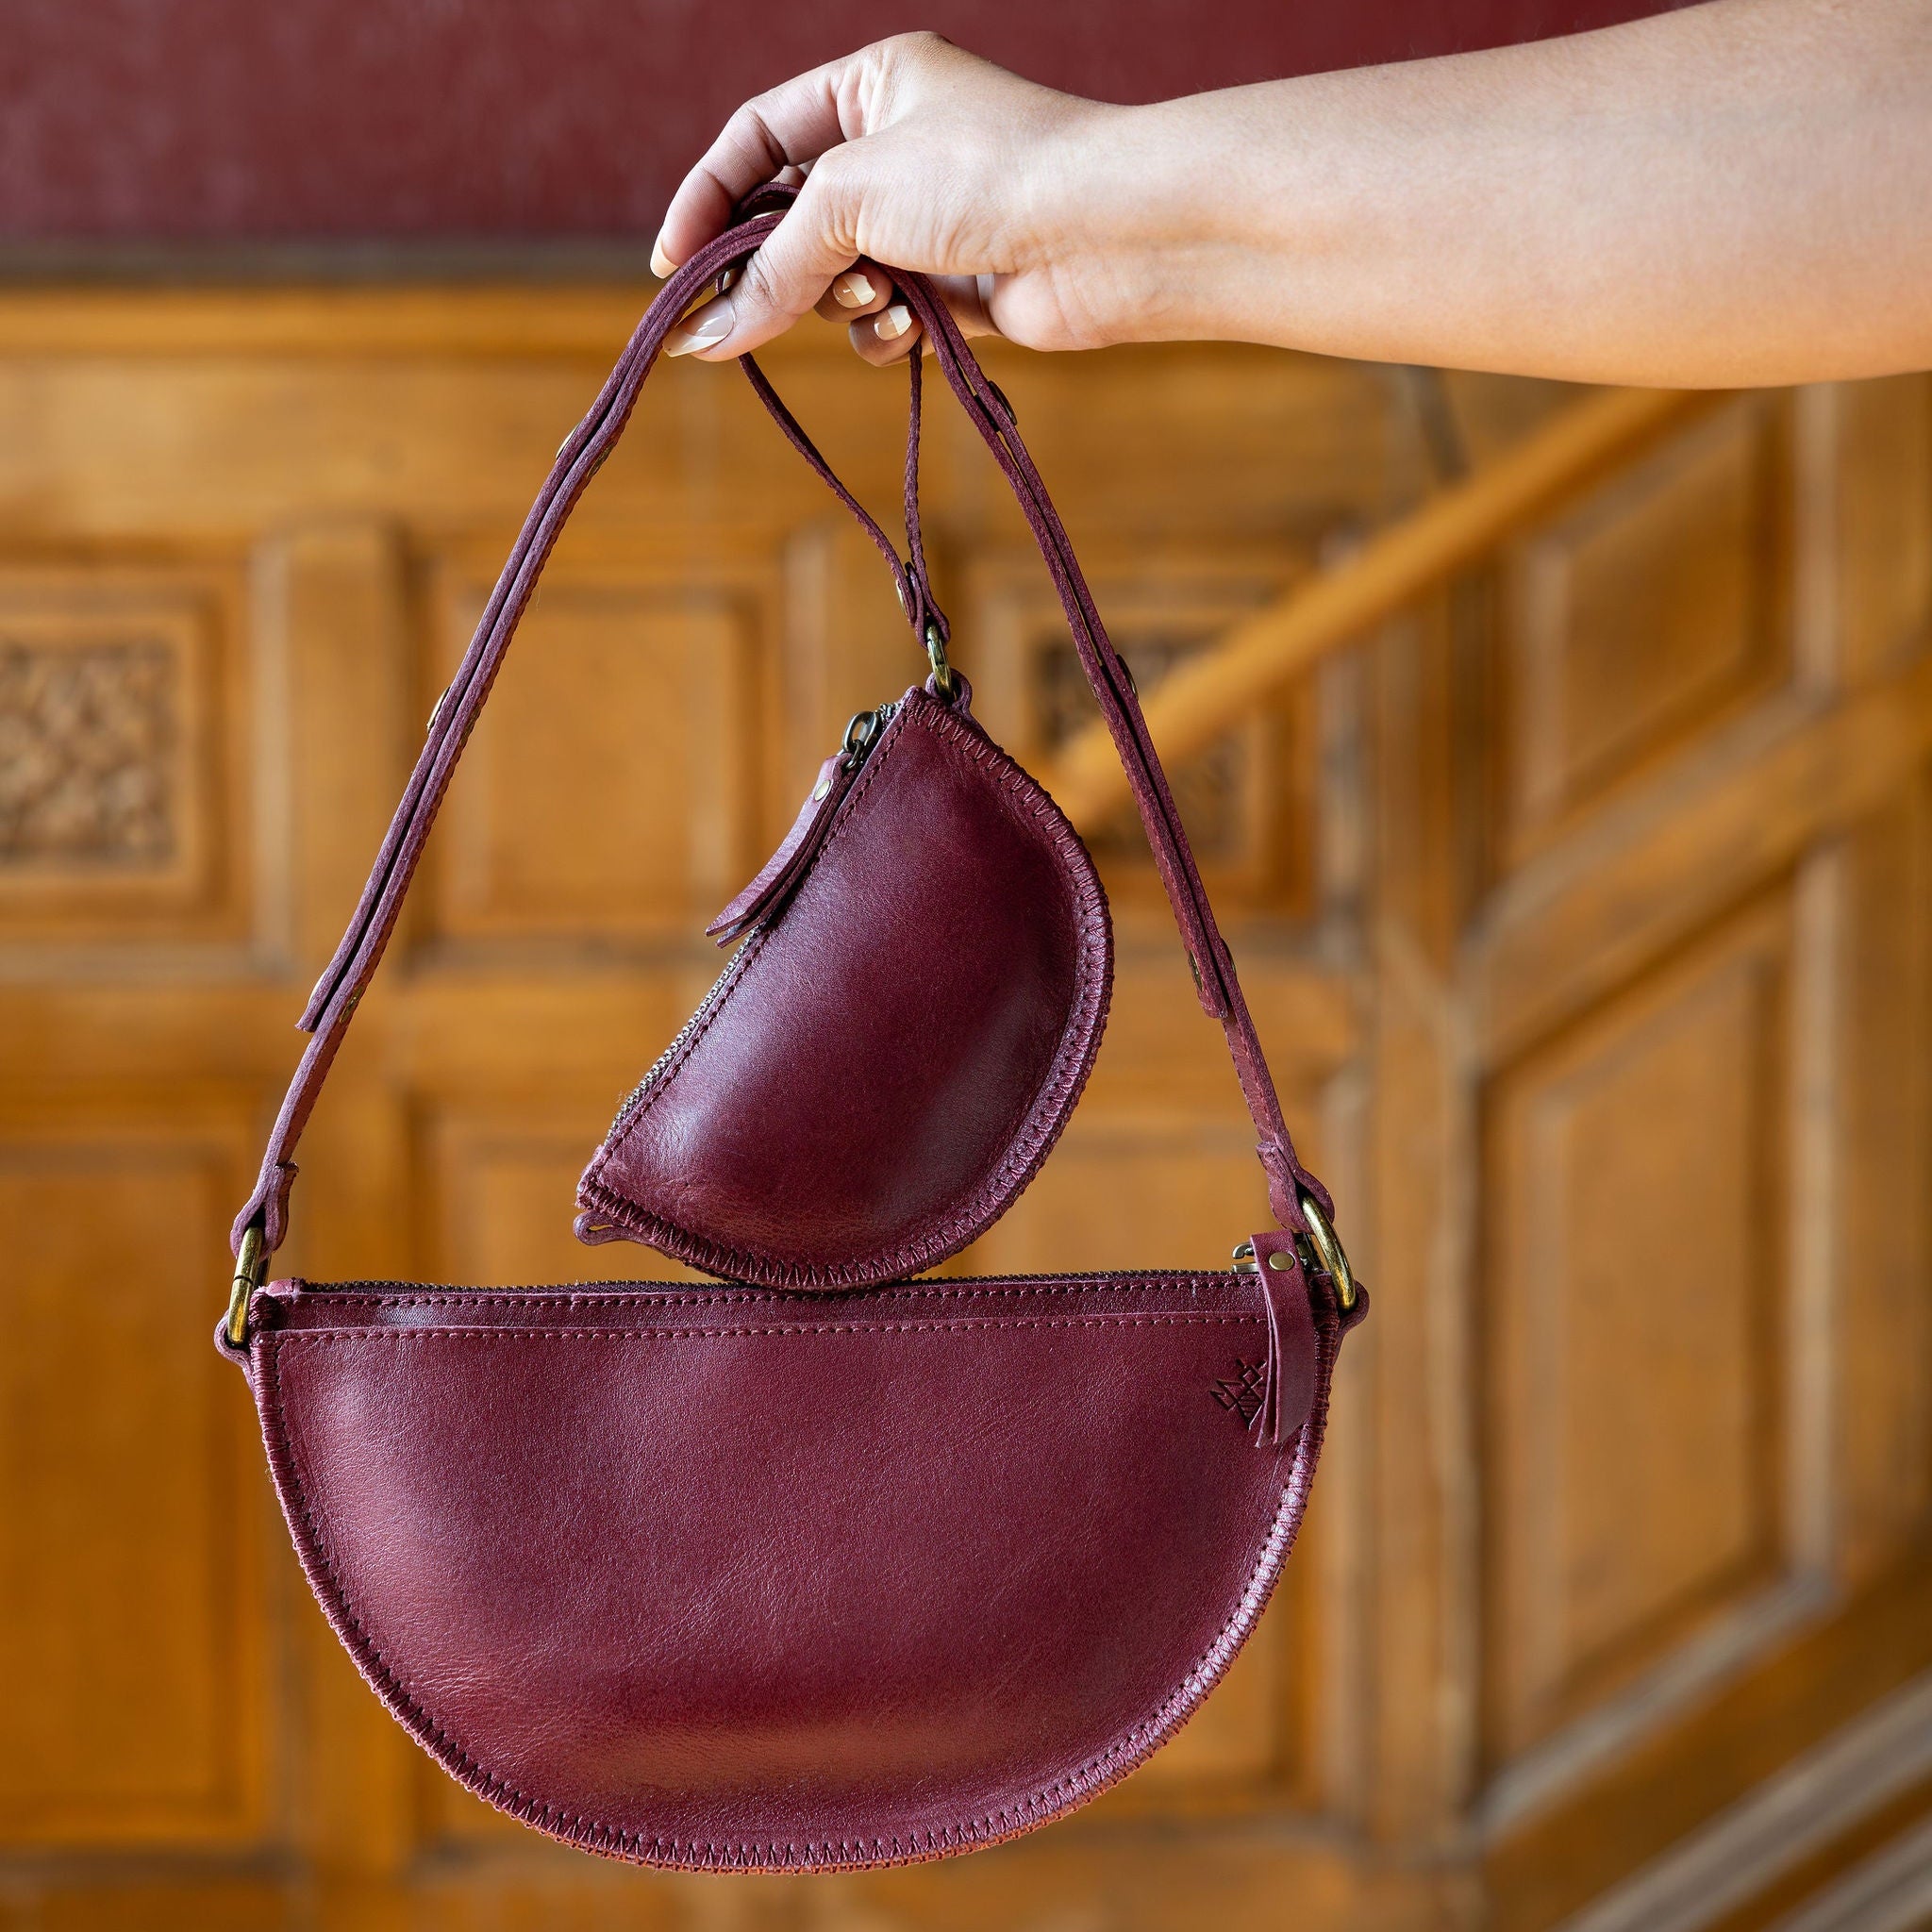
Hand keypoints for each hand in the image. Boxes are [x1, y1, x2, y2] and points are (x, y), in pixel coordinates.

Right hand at [653, 34, 1140, 365]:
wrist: (1109, 233)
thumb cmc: (988, 176)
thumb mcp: (853, 196)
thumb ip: (773, 264)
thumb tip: (709, 333)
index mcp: (871, 85)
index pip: (758, 138)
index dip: (709, 199)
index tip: (675, 269)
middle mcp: (899, 148)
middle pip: (791, 219)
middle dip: (773, 270)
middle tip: (736, 320)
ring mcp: (929, 222)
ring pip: (835, 279)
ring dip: (839, 302)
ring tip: (873, 296)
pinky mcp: (956, 289)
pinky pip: (884, 320)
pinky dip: (885, 331)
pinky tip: (910, 326)